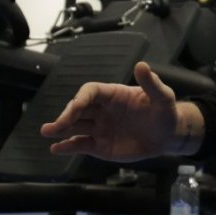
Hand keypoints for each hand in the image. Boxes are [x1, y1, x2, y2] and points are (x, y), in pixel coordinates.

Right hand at [40, 61, 178, 161]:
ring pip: (75, 127)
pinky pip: (81, 145)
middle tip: (56, 126)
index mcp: (113, 95)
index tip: (76, 106)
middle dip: (66, 115)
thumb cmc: (165, 112)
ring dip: (60, 129)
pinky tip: (56, 149)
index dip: (81, 98)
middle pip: (78, 109)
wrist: (168, 135)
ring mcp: (100, 128)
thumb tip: (141, 65)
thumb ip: (151, 84)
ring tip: (47, 132)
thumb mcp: (163, 97)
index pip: (90, 92)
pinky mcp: (100, 146)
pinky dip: (68, 147)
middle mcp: (102, 110)